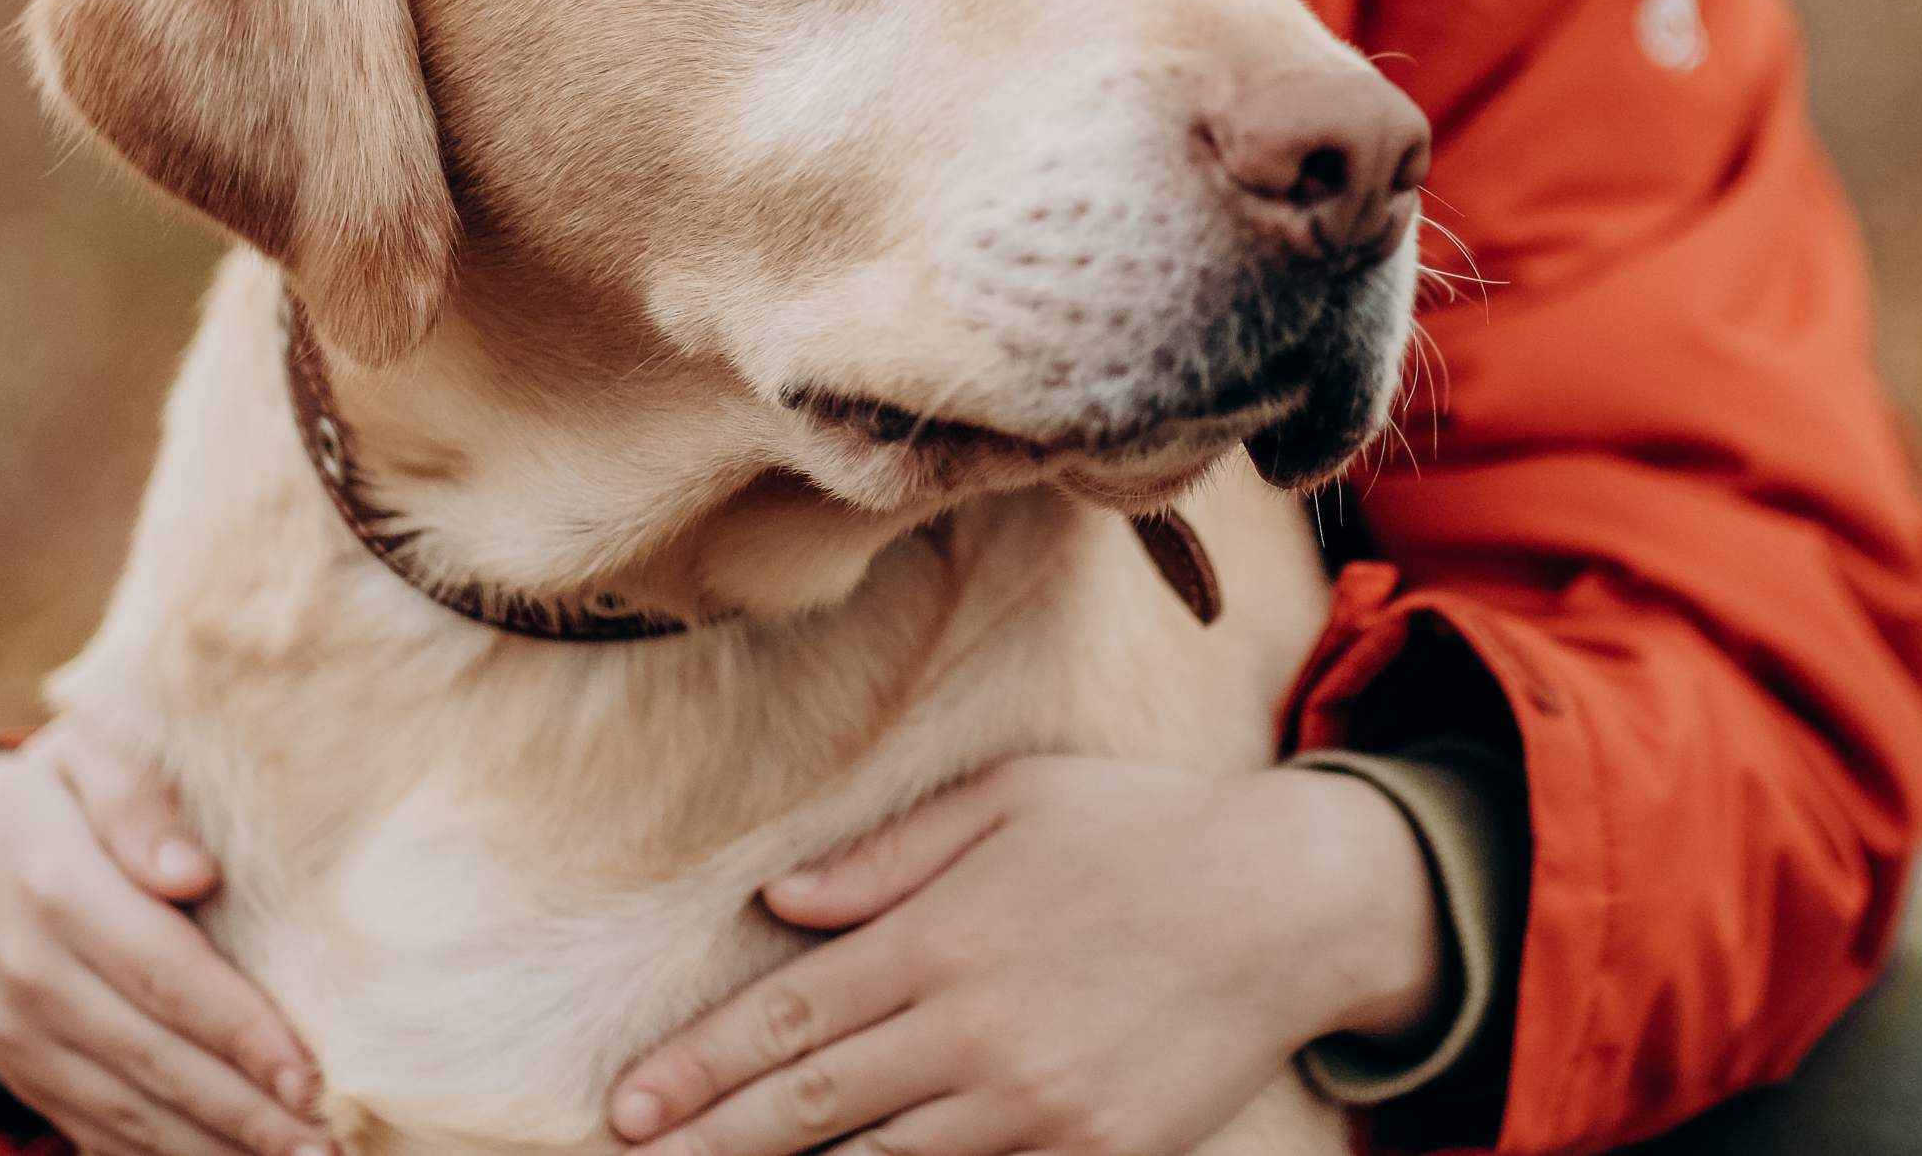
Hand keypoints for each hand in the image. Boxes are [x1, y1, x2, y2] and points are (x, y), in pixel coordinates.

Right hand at [0, 725, 329, 1155]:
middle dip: (244, 1111)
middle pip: (151, 1057)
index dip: (238, 1029)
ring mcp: (15, 1035)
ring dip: (214, 1148)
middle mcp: (28, 974)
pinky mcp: (21, 1072)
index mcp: (55, 888)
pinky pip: (94, 1128)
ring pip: (125, 1109)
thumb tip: (191, 872)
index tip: (310, 1074)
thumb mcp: (91, 757)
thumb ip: (138, 803)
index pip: (162, 973)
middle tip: (328, 1145)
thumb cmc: (61, 794)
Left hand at [608, 757, 1441, 1155]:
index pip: (787, 1019)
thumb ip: (888, 858)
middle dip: (710, 1143)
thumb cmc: (1145, 832)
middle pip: (809, 1110)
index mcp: (944, 937)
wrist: (1295, 904)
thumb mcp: (1012, 800)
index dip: (697, 1068)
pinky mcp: (1092, 1153)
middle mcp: (976, 1031)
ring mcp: (1036, 1107)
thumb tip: (779, 904)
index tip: (626, 1106)